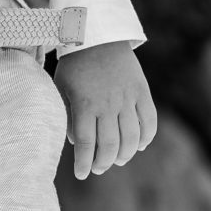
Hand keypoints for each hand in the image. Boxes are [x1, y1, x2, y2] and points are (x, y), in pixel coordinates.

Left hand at [53, 40, 157, 178]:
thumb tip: (77, 143)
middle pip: (110, 145)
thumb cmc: (75, 65)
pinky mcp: (142, 91)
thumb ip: (68, 117)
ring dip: (125, 155)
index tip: (81, 174)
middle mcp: (108, 104)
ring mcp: (128, 98)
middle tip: (98, 168)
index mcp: (85, 104)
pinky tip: (139, 146)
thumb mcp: (61, 89)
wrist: (97, 35)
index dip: (84, 163)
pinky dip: (146, 138)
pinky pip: (149, 121)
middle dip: (103, 162)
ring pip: (131, 138)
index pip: (86, 144)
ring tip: (118, 160)